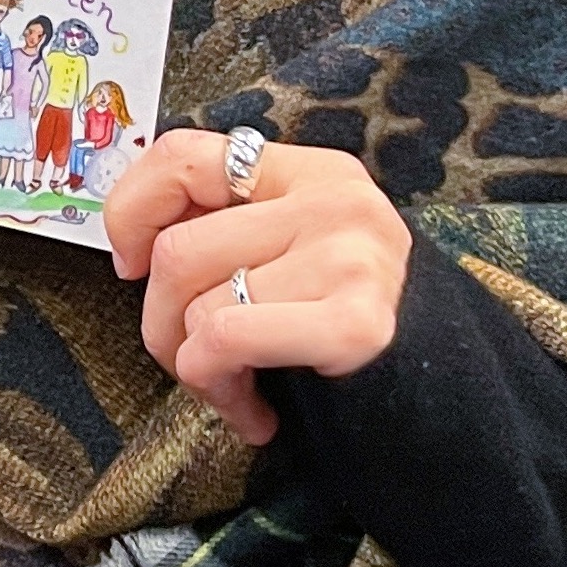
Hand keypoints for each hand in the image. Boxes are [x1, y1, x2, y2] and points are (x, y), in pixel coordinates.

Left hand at [108, 128, 410, 446]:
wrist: (438, 402)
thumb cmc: (333, 330)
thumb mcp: (284, 254)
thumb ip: (222, 228)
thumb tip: (129, 243)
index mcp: (311, 172)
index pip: (182, 154)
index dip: (130, 212)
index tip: (129, 265)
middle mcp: (337, 201)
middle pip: (177, 249)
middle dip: (161, 322)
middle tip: (189, 360)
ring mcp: (352, 257)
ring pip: (196, 303)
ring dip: (192, 368)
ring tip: (232, 389)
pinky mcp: (356, 322)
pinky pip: (225, 339)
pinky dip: (218, 387)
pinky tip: (253, 412)